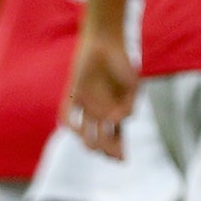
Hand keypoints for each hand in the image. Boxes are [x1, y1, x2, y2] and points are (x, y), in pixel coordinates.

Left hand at [66, 25, 138, 159]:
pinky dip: (71, 126)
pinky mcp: (73, 95)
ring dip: (91, 140)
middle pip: (101, 139)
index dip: (118, 150)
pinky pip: (67, 116)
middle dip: (107, 148)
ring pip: (85, 133)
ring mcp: (86, 105)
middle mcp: (100, 112)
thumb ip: (128, 105)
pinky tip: (78, 130)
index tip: (122, 159)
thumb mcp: (133, 86)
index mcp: (116, 110)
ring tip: (96, 144)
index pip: (116, 137)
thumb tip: (116, 122)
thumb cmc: (122, 62)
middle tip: (112, 152)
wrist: (105, 41)